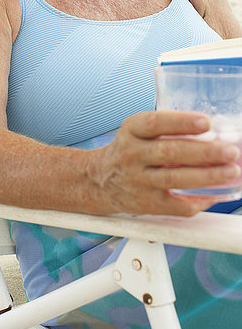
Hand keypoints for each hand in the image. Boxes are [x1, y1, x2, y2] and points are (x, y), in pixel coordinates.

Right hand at [89, 110, 240, 216]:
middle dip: (205, 152)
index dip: (182, 122)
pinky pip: (177, 205)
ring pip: (177, 179)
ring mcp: (139, 180)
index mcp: (132, 130)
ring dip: (208, 176)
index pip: (155, 123)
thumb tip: (212, 131)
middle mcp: (132, 154)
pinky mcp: (146, 203)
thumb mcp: (136, 131)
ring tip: (230, 171)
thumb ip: (165, 129)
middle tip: (230, 151)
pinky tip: (213, 195)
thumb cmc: (128, 151)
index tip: (206, 122)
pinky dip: (198, 202)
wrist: (98, 180)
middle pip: (171, 153)